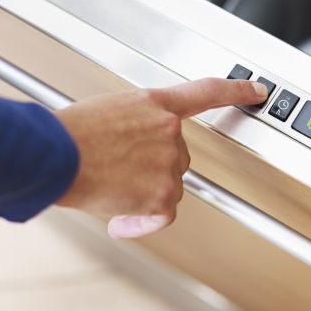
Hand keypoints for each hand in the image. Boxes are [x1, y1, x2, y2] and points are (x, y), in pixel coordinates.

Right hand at [55, 78, 266, 237]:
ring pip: (168, 186)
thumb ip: (139, 123)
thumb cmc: (72, 133)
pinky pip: (161, 214)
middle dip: (154, 166)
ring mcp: (168, 163)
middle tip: (121, 169)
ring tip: (111, 187)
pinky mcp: (161, 194)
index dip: (237, 90)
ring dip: (144, 192)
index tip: (257, 90)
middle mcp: (169, 131)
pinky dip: (142, 220)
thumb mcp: (111, 111)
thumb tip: (142, 145)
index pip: (208, 92)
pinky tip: (122, 217)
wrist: (53, 154)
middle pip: (177, 157)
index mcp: (157, 104)